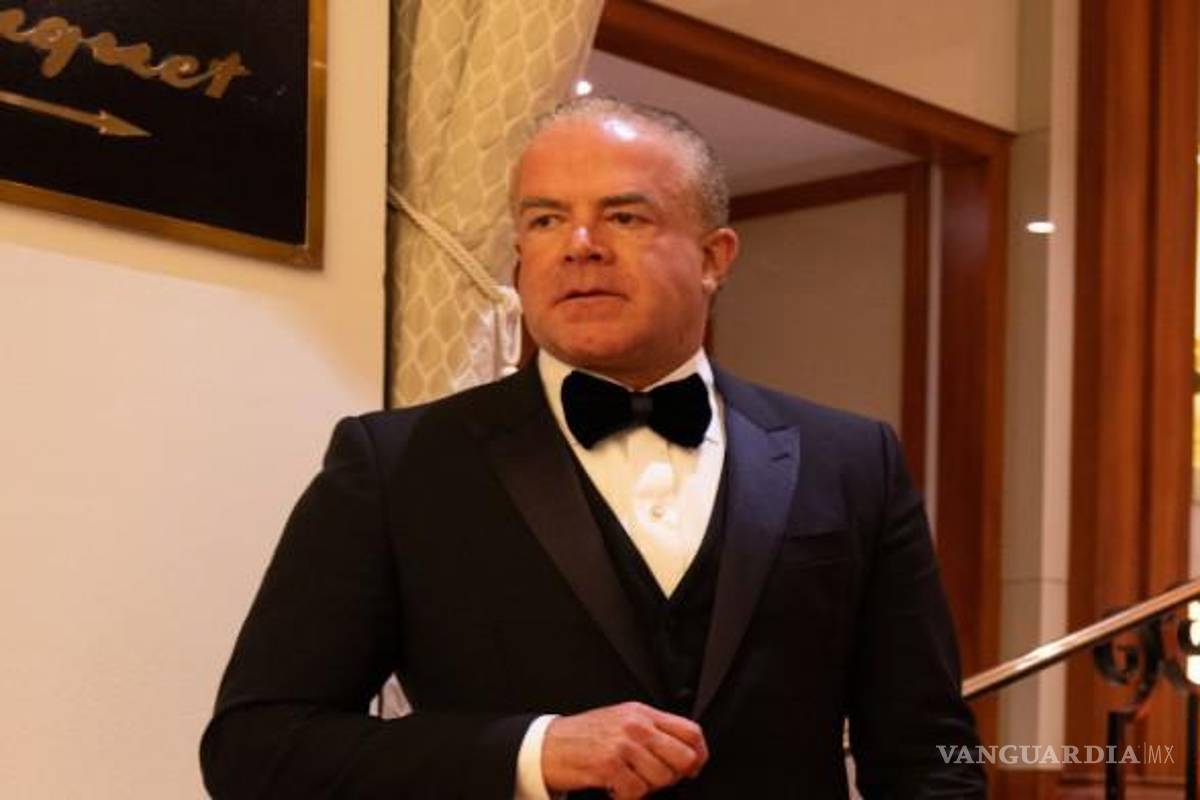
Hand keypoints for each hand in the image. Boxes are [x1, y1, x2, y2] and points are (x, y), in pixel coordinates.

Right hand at [541, 701, 707, 797]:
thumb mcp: (621, 720)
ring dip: (646, 788)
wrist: (547, 745)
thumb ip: (651, 730)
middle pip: (683, 757)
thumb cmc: (584, 736)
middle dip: (674, 775)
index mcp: (643, 713)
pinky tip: (615, 788)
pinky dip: (626, 797)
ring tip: (628, 780)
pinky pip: (637, 792)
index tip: (693, 768)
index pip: (691, 731)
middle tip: (655, 778)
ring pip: (662, 779)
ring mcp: (623, 745)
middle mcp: (636, 725)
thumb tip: (685, 752)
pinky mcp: (609, 765)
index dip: (699, 755)